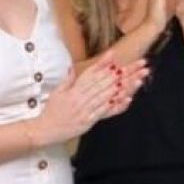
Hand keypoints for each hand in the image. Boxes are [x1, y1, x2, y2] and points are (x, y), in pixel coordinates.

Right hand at [34, 54, 148, 144]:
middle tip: (139, 65)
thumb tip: (73, 67)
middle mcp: (80, 96)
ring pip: (107, 94)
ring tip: (139, 79)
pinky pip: (104, 111)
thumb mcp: (57, 92)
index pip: (91, 73)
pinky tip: (127, 99)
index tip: (115, 54)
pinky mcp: (88, 120)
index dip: (104, 63)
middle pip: (104, 81)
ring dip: (124, 86)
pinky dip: (116, 105)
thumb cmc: (52, 111)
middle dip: (124, 72)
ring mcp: (85, 108)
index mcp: (74, 89)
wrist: (44, 130)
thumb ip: (68, 80)